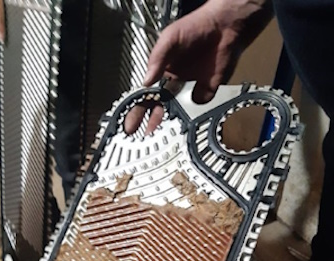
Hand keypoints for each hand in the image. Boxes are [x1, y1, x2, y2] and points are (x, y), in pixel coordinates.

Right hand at [125, 0, 272, 134]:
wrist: (225, 27)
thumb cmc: (195, 26)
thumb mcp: (170, 39)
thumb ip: (157, 59)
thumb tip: (146, 80)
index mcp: (161, 72)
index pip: (146, 95)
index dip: (137, 110)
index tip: (130, 124)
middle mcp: (174, 84)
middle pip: (159, 109)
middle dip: (150, 124)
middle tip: (142, 139)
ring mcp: (190, 90)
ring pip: (177, 113)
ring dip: (169, 126)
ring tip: (161, 138)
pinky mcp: (207, 93)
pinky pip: (198, 109)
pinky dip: (192, 117)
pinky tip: (185, 125)